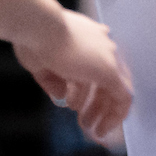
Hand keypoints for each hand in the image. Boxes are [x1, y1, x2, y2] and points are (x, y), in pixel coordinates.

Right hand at [14, 9, 132, 144]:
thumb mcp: (41, 63)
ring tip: (88, 127)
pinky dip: (114, 116)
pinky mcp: (110, 71)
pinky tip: (102, 129)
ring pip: (115, 90)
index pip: (95, 65)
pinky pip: (122, 98)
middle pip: (106, 79)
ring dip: (102, 112)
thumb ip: (54, 80)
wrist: (39, 26)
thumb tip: (62, 95)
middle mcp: (102, 44)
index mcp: (87, 36)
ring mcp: (108, 56)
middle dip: (96, 102)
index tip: (76, 101)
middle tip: (85, 121)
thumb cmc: (33, 38)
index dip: (87, 87)